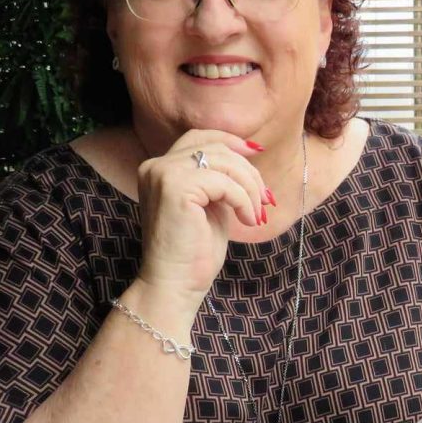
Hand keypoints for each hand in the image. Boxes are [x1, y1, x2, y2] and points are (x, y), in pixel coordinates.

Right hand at [135, 130, 266, 305]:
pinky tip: (247, 221)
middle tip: (265, 200)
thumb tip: (248, 155)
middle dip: (248, 171)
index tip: (256, 153)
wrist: (175, 285)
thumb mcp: (210, 206)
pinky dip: (243, 201)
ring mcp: (163, 175)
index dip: (230, 141)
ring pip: (224, 162)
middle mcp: (156, 166)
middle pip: (216, 148)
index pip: (199, 137)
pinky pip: (224, 183)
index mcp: (160, 169)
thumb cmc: (194, 252)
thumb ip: (219, 180)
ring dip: (249, 188)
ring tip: (257, 214)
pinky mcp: (175, 188)